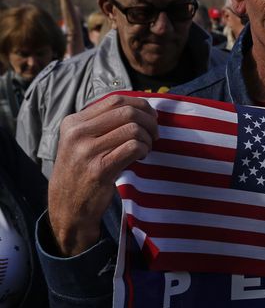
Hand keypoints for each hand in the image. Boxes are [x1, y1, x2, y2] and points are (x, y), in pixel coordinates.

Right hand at [48, 94, 157, 255]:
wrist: (68, 207)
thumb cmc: (83, 170)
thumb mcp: (82, 141)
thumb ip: (103, 122)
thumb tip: (141, 106)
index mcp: (74, 122)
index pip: (115, 100)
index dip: (140, 104)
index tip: (151, 116)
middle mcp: (77, 134)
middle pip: (127, 112)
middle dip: (149, 121)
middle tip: (154, 134)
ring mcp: (87, 151)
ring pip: (133, 129)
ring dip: (148, 138)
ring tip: (146, 148)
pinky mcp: (99, 169)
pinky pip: (133, 147)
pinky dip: (144, 150)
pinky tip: (141, 157)